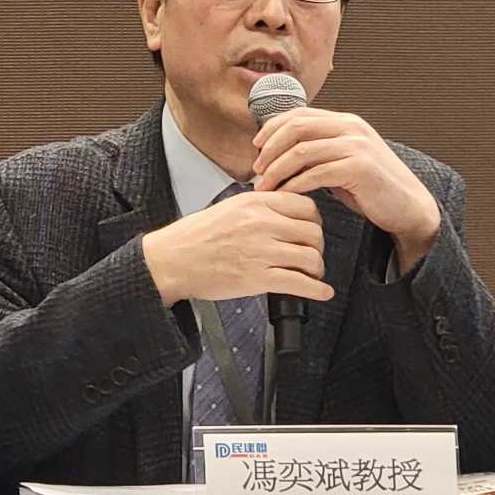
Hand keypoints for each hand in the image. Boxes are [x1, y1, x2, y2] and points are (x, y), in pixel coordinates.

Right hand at [142, 191, 333, 306]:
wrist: (172, 260)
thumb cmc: (195, 236)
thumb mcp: (229, 206)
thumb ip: (259, 206)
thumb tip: (284, 209)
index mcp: (256, 203)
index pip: (306, 206)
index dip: (314, 220)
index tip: (312, 229)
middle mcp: (262, 224)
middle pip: (313, 232)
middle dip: (318, 246)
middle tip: (312, 253)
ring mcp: (261, 251)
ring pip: (311, 257)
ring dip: (317, 268)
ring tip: (313, 273)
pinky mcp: (258, 278)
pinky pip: (300, 283)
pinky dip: (317, 290)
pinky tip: (323, 292)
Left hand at [251, 107, 441, 271]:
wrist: (408, 207)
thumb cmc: (370, 187)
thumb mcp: (342, 160)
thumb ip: (318, 151)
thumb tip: (279, 152)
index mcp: (345, 121)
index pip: (298, 114)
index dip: (272, 128)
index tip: (256, 148)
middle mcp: (351, 127)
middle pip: (296, 128)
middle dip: (269, 149)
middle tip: (256, 170)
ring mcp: (357, 146)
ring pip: (301, 151)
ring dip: (276, 170)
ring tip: (264, 187)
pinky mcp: (359, 168)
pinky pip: (315, 174)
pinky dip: (294, 185)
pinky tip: (285, 195)